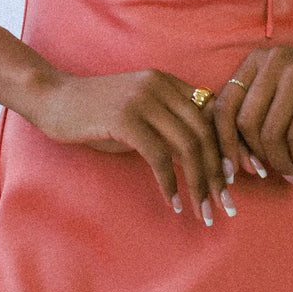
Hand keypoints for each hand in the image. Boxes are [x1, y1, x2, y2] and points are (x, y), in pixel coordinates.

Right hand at [33, 68, 232, 224]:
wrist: (53, 98)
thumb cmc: (96, 112)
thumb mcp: (138, 112)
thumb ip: (167, 125)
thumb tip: (201, 157)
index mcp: (168, 82)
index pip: (212, 113)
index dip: (229, 146)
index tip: (239, 176)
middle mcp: (160, 85)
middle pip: (205, 132)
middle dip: (219, 172)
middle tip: (226, 203)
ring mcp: (143, 100)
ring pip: (187, 145)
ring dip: (199, 183)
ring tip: (203, 209)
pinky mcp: (125, 118)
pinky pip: (159, 156)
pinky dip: (170, 182)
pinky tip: (173, 202)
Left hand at [212, 46, 292, 180]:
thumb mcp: (280, 94)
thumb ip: (254, 114)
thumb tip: (229, 161)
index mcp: (256, 60)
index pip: (225, 105)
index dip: (225, 142)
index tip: (232, 169)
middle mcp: (274, 60)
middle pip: (246, 121)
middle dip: (254, 155)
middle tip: (264, 172)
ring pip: (272, 132)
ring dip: (278, 160)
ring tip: (287, 170)